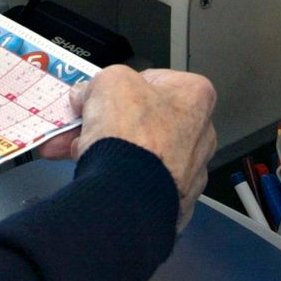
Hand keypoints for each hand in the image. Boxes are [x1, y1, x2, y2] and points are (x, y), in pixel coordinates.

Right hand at [57, 65, 216, 229]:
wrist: (127, 194)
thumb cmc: (131, 136)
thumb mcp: (108, 82)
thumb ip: (99, 81)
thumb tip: (88, 92)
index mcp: (195, 97)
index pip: (153, 81)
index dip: (120, 87)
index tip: (99, 95)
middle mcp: (200, 134)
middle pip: (145, 120)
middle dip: (109, 122)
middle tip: (83, 123)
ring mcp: (189, 171)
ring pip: (140, 152)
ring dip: (108, 149)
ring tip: (79, 149)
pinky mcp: (174, 199)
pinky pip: (141, 180)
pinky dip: (119, 176)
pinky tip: (95, 172)